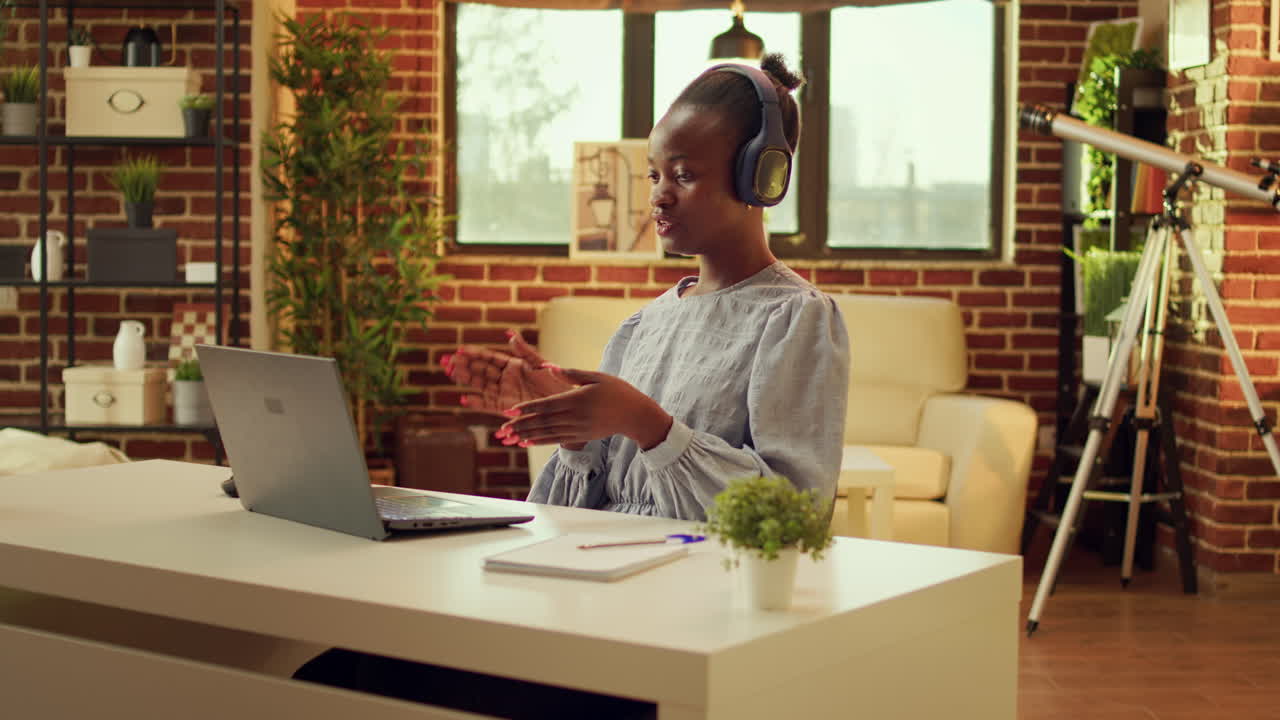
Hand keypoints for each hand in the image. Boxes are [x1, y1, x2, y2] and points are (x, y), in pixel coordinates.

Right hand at [445, 331, 572, 414]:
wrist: (564, 403)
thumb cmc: (557, 381)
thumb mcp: (540, 364)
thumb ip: (525, 351)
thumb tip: (510, 334)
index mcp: (513, 364)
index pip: (488, 357)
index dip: (473, 354)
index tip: (458, 350)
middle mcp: (505, 378)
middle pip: (480, 370)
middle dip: (463, 366)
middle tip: (445, 361)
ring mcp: (504, 393)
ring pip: (480, 385)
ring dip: (465, 380)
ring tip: (449, 374)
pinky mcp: (506, 407)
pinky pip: (488, 404)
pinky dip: (476, 403)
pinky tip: (464, 399)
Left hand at [495, 367, 672, 450]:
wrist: (635, 415)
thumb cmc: (618, 391)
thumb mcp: (597, 377)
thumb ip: (572, 374)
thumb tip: (549, 368)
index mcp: (578, 399)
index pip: (547, 405)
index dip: (527, 408)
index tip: (510, 410)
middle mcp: (576, 416)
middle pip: (543, 421)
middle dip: (521, 424)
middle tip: (502, 427)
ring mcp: (578, 428)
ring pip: (548, 432)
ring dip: (527, 434)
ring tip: (510, 436)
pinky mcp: (581, 436)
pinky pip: (556, 440)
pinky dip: (540, 441)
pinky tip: (527, 441)